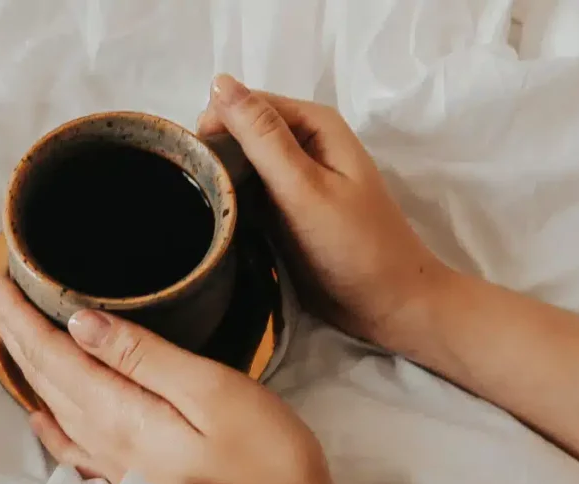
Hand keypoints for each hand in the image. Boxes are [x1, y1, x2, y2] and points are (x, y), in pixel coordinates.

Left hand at [0, 274, 387, 483]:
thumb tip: (81, 323)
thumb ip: (145, 358)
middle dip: (15, 335)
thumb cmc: (269, 464)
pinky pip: (73, 446)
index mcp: (121, 415)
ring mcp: (118, 469)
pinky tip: (43, 418)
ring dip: (28, 371)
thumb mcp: (214, 393)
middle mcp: (107, 444)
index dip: (20, 317)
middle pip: (45, 381)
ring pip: (54, 409)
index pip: (52, 356)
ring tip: (12, 339)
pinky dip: (51, 423)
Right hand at [199, 74, 450, 347]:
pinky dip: (231, 202)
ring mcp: (294, 178)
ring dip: (220, 180)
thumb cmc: (353, 245)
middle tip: (193, 191)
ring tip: (197, 208)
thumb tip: (219, 82)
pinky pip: (247, 193)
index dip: (214, 124)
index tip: (190, 161)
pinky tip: (214, 220)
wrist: (388, 305)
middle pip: (241, 131)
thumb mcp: (304, 188)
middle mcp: (304, 143)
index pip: (246, 103)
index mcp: (315, 124)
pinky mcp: (286, 209)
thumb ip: (262, 137)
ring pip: (240, 164)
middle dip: (214, 153)